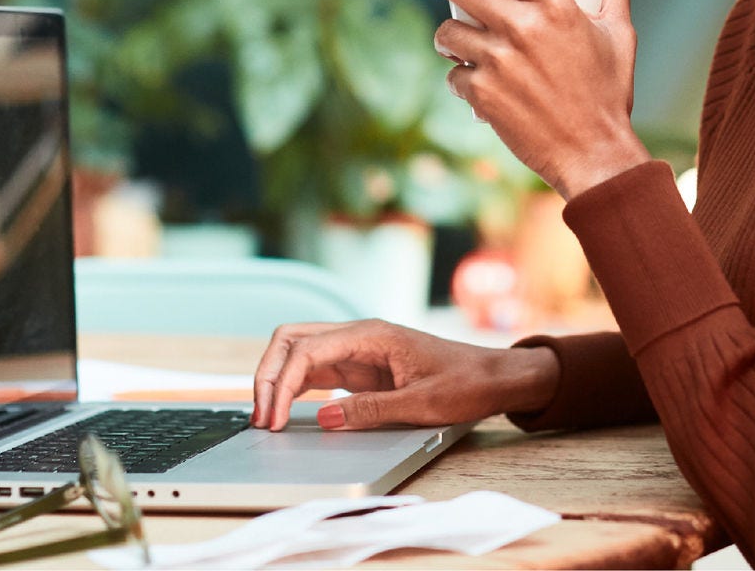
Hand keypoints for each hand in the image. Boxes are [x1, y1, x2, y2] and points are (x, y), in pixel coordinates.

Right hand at [251, 319, 558, 431]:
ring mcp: (357, 349)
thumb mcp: (422, 405)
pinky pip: (316, 369)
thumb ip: (371, 411)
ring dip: (277, 380)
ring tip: (266, 418)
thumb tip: (323, 417)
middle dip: (268, 373)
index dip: (281, 383)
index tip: (272, 419)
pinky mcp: (360, 367)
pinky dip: (294, 386)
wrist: (494, 377)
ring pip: (299, 352)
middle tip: (260, 416)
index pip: (307, 349)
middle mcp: (359, 336)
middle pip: (292, 340)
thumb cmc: (466, 384)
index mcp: (372, 335)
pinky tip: (285, 410)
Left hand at [424, 0, 648, 196]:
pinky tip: (471, 82)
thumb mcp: (621, 34)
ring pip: (447, 32)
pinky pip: (453, 75)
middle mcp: (523, 27)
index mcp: (556, 4)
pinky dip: (460, 78)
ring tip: (453, 38)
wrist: (595, 154)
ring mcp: (498, 62)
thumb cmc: (609, 93)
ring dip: (446, 34)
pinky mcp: (482, 95)